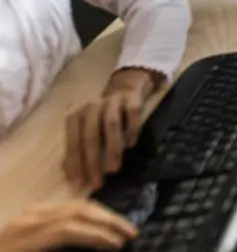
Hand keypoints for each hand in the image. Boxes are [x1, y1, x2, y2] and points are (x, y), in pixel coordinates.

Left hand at [0, 199, 137, 250]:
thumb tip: (100, 249)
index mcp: (22, 240)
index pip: (67, 229)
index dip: (96, 236)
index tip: (119, 246)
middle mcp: (26, 221)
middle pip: (75, 210)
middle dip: (107, 220)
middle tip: (131, 232)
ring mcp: (27, 216)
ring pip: (73, 204)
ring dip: (102, 214)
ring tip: (121, 227)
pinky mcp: (30, 216)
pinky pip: (65, 207)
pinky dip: (88, 213)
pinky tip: (100, 222)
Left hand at [64, 69, 157, 190]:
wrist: (125, 88)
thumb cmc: (102, 117)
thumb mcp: (86, 130)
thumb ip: (77, 149)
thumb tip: (69, 175)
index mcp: (77, 116)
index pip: (73, 142)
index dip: (75, 163)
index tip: (79, 184)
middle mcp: (92, 106)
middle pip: (91, 135)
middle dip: (93, 161)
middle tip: (98, 182)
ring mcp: (112, 101)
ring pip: (111, 124)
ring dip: (112, 148)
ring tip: (114, 169)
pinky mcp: (131, 98)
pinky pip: (132, 113)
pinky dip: (131, 130)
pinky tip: (131, 145)